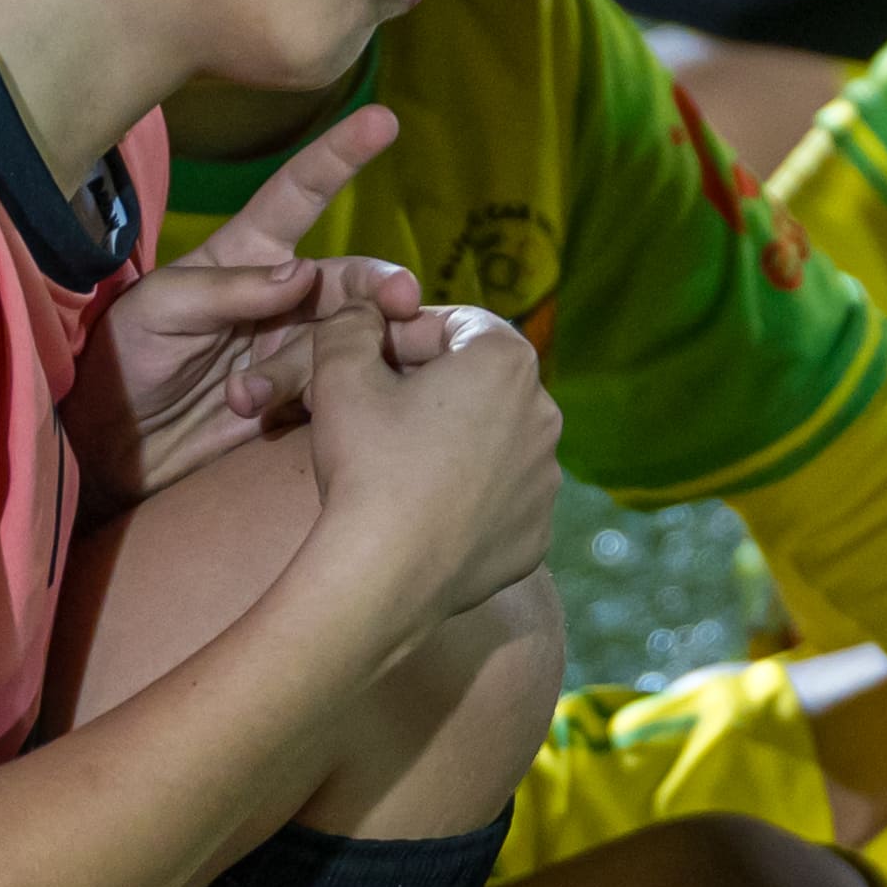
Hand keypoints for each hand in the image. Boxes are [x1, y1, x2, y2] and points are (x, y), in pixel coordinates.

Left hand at [98, 104, 421, 492]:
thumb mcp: (159, 309)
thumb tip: (302, 273)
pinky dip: (343, 398)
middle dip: (380, 284)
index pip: (298, 195)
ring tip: (303, 386)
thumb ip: (228, 290)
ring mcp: (294, 350)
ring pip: (353, 339)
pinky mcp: (300, 402)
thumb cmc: (124, 357)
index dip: (339, 156)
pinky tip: (310, 413)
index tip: (382, 120)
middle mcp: (282, 298)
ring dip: (345, 357)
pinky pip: (343, 393)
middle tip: (400, 300)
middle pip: (349, 278)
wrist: (108, 446)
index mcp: (246, 255)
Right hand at [284, 300, 561, 626]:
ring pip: (495, 442)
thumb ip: (351, 323)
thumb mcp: (339, 371)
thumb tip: (362, 312)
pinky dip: (470, 498)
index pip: (458, 324)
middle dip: (435, 389)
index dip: (409, 335)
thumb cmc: (367, 463)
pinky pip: (502, 500)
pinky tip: (425, 512)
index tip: (371, 363)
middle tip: (379, 415)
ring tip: (400, 467)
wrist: (384, 574)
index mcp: (506, 361)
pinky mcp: (537, 534)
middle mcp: (545, 414)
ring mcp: (547, 480)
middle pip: (482, 383)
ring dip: (455, 443)